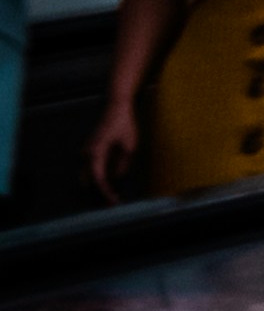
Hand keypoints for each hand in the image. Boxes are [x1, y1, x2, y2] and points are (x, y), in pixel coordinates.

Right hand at [84, 90, 138, 204]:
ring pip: (89, 175)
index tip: (113, 200)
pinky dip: (99, 178)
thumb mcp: (130, 145)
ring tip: (113, 197)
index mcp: (96, 152)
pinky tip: (109, 186)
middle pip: (90, 179)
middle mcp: (87, 153)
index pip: (98, 177)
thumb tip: (117, 176)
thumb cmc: (124, 124)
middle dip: (100, 192)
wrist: (115, 107)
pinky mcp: (90, 150)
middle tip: (113, 203)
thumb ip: (123, 163)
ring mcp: (87, 151)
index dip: (105, 191)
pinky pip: (92, 168)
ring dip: (100, 185)